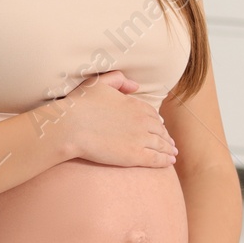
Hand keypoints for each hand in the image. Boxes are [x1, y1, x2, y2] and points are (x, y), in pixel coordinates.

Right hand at [49, 70, 177, 167]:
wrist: (71, 126)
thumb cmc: (80, 104)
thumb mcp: (99, 83)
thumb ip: (118, 80)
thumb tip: (136, 85)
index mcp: (135, 105)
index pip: (153, 114)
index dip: (158, 122)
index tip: (160, 127)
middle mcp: (142, 121)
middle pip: (160, 130)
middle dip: (165, 137)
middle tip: (170, 143)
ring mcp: (140, 139)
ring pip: (161, 145)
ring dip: (168, 150)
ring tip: (172, 154)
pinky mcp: (135, 155)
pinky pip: (156, 159)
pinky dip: (165, 160)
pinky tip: (169, 163)